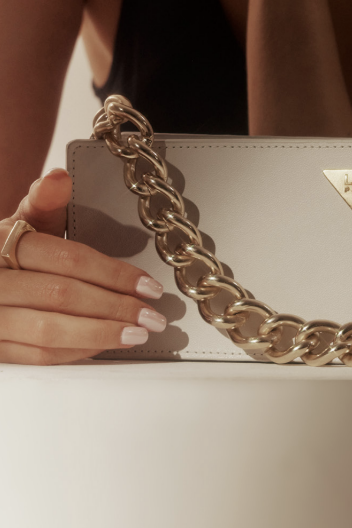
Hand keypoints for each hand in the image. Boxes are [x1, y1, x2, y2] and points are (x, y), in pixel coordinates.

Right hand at [0, 168, 166, 364]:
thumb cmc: (9, 246)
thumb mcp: (25, 219)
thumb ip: (46, 201)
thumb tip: (59, 178)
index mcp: (5, 242)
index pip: (68, 259)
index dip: (114, 273)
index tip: (150, 286)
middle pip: (63, 296)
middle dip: (115, 307)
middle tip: (153, 316)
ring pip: (49, 331)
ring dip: (100, 335)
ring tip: (137, 334)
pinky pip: (36, 356)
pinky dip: (75, 353)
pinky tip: (103, 345)